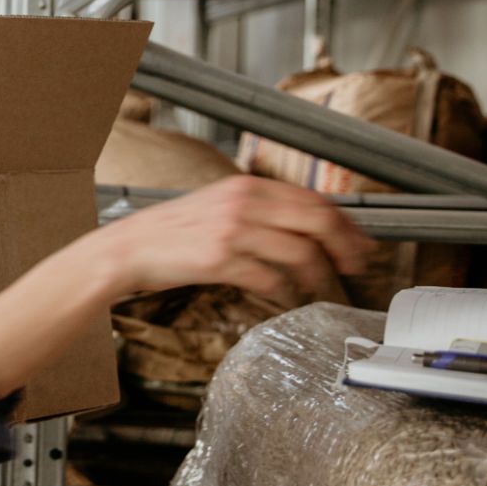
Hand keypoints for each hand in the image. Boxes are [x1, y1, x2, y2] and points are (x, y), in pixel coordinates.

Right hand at [85, 174, 373, 304]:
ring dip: (321, 276)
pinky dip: (286, 291)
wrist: (127, 248)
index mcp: (245, 187)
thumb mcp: (216, 206)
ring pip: (300, 252)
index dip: (345, 224)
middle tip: (357, 267)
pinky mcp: (220, 260)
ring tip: (325, 290)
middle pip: (317, 221)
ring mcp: (232, 231)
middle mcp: (243, 203)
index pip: (314, 200)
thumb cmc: (170, 233)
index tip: (359, 243)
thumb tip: (301, 228)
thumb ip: (257, 210)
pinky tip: (289, 298)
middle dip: (346, 248)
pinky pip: (270, 278)